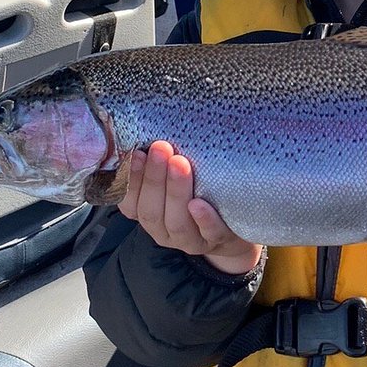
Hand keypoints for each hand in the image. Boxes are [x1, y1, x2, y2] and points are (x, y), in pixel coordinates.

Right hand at [118, 140, 262, 274]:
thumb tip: (148, 125)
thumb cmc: (199, 192)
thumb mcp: (174, 179)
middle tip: (161, 148)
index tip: (137, 152)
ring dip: (175, 192)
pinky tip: (199, 204)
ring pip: (177, 223)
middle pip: (151, 211)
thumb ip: (160, 162)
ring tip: (180, 163)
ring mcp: (191, 240)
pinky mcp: (218, 241)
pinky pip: (209, 233)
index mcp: (149, 215)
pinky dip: (203, 219)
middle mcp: (165, 231)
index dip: (131, 179)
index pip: (130, 203)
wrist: (235, 226)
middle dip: (154, 178)